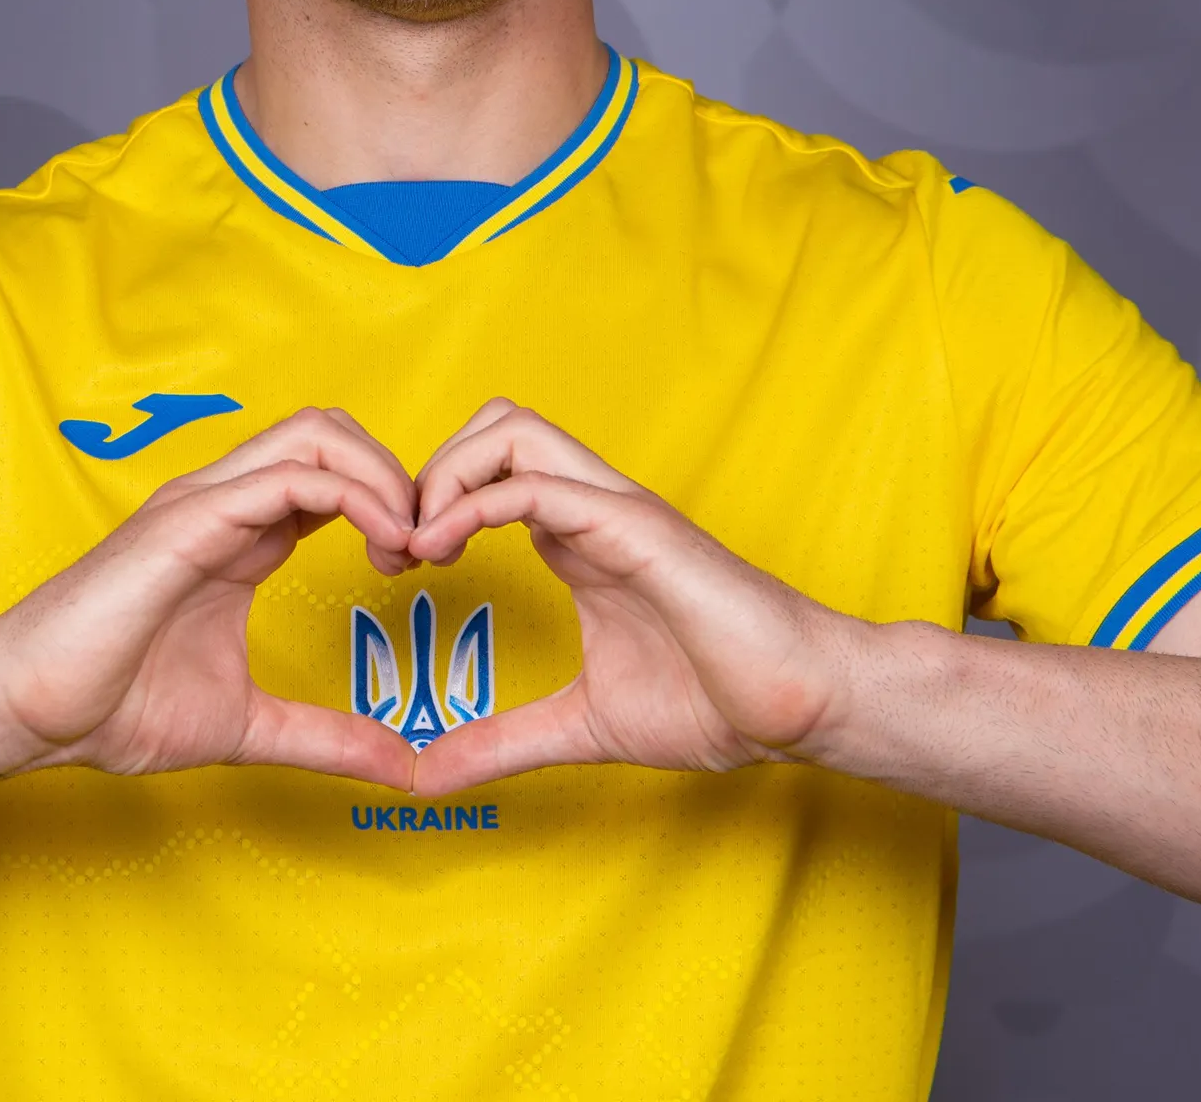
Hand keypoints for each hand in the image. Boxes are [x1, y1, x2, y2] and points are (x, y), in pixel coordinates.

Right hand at [0, 409, 422, 789]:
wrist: (26, 710)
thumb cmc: (110, 706)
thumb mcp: (248, 726)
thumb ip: (326, 738)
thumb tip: (404, 767)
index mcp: (239, 535)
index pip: (331, 473)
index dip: (390, 504)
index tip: (419, 568)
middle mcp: (223, 504)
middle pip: (331, 431)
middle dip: (397, 475)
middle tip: (425, 549)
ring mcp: (203, 504)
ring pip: (316, 434)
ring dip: (383, 477)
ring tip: (408, 544)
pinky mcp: (187, 521)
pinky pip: (287, 477)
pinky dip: (353, 496)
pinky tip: (381, 547)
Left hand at [404, 400, 863, 797]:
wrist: (804, 704)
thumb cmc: (717, 702)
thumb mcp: (582, 727)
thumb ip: (503, 742)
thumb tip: (426, 777)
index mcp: (581, 539)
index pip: (490, 471)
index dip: (429, 503)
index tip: (396, 567)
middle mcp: (595, 509)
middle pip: (495, 424)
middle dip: (429, 471)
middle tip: (398, 548)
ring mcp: (618, 512)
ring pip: (513, 429)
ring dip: (446, 474)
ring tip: (417, 543)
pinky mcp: (639, 530)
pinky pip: (542, 485)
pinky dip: (476, 504)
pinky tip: (441, 551)